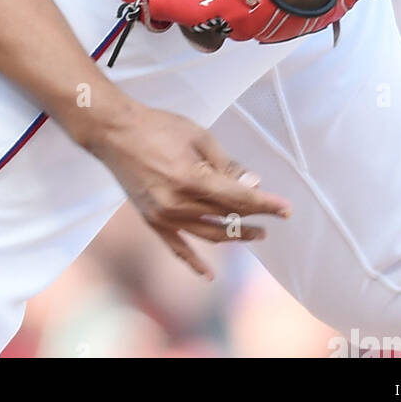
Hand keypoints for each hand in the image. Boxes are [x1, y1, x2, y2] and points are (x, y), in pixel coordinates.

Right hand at [85, 100, 290, 278]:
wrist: (114, 131)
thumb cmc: (157, 126)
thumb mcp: (197, 136)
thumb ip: (225, 163)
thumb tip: (250, 184)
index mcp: (191, 179)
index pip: (238, 198)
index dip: (265, 204)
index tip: (286, 209)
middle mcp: (178, 203)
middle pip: (225, 216)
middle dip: (253, 216)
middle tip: (273, 217)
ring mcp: (163, 215)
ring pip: (208, 234)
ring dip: (234, 236)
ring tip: (255, 234)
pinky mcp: (151, 220)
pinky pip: (176, 247)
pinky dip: (193, 261)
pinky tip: (208, 274)